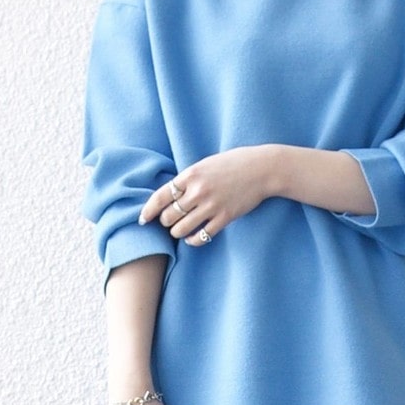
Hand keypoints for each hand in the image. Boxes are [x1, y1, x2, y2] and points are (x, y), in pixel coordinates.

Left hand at [138, 146, 275, 245]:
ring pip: (182, 229)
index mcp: (191, 175)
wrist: (261, 169)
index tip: (143, 219)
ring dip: (177, 233)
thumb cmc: (233, 163)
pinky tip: (192, 238)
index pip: (161, 196)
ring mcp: (212, 206)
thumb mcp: (206, 164)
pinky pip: (202, 236)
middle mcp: (198, 191)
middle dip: (165, 222)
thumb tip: (171, 196)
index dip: (148, 210)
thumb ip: (188, 179)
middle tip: (168, 222)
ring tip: (179, 231)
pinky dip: (193, 241)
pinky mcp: (225, 217)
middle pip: (169, 216)